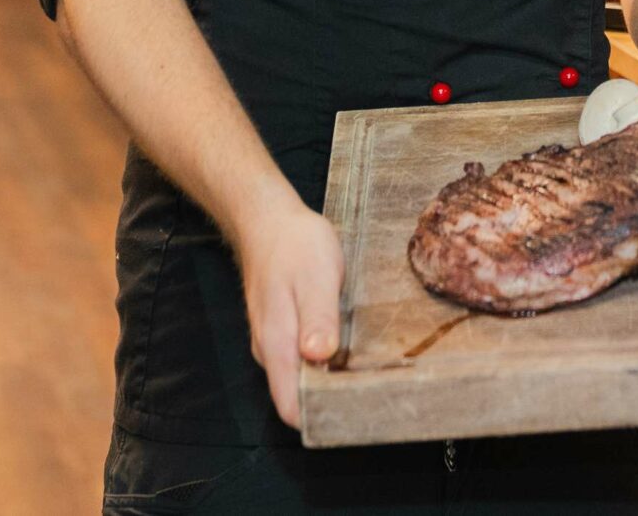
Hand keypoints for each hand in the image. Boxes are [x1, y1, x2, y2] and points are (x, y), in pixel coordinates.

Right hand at [233, 191, 343, 430]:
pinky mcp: (280, 330)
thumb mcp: (316, 277)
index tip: (351, 415)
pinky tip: (345, 347)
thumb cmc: (294, 245)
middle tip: (370, 391)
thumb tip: (318, 358)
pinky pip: (300, 359)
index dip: (318, 419)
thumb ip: (318, 319)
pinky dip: (322, 360)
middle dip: (328, 401)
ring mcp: (273, 341)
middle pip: (296, 397)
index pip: (290, 405)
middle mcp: (271, 351)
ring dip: (327, 379)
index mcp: (277, 344)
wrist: (267, 219)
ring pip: (299, 377)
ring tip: (363, 371)